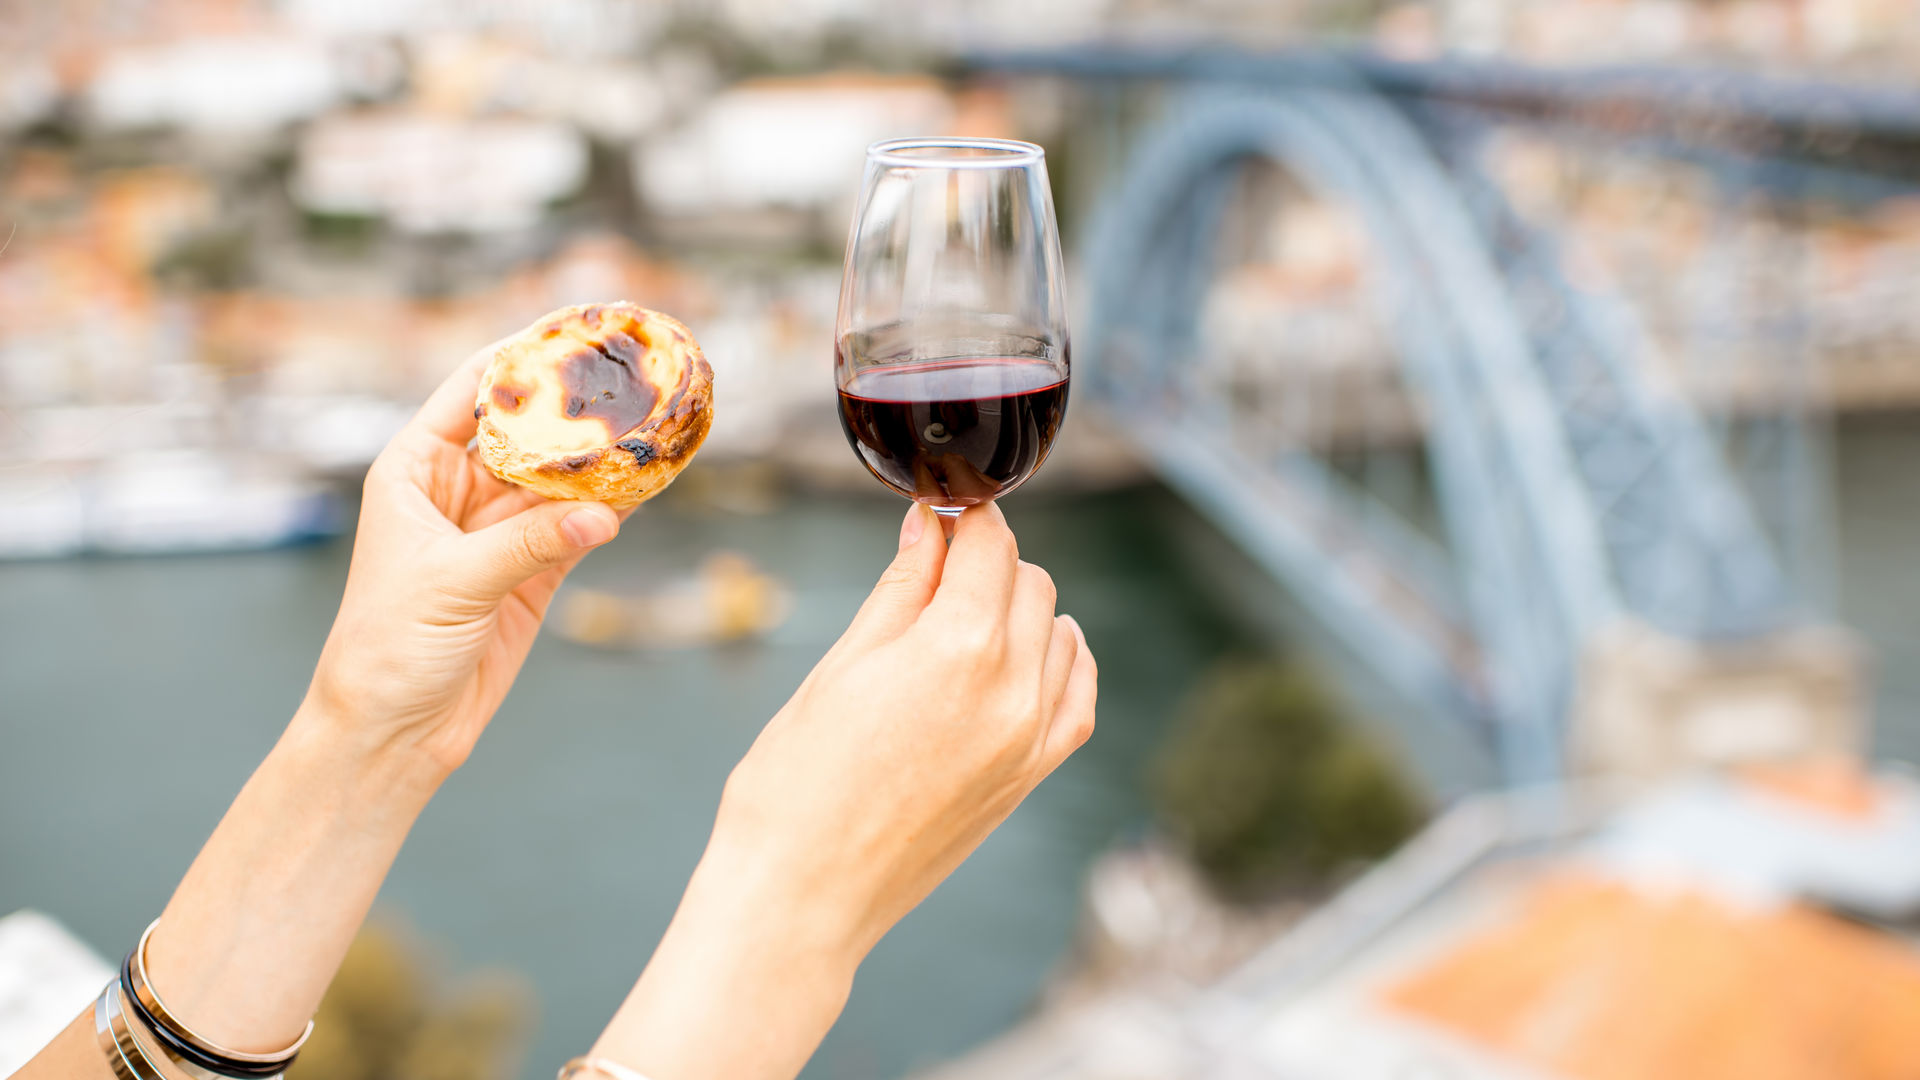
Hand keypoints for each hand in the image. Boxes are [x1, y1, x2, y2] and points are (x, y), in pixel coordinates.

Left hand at [304, 345, 623, 773]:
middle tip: (632, 370)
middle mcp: (457, 489)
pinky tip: (653, 480)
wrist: (393, 733)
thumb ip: (528, 545)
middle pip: (528, 428)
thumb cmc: (386, 649)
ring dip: (605, 455)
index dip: (522, 357)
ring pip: (562, 476)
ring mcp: (499, 530)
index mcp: (413, 469)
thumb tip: (602, 516)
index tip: (572, 326)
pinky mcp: (533, 572)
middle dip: (576, 403)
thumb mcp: (451, 585)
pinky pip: (582, 525)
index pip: (472, 390)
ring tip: (657, 419)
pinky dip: (616, 505)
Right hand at [713, 500, 1097, 956]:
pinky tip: (1019, 657)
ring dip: (1020, 609)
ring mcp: (1032, 738)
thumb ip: (901, 588)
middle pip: (1030, 582)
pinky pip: (1076, 694)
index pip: (991, 544)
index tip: (937, 508)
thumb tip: (928, 523)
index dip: (963, 514)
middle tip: (932, 565)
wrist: (803, 897)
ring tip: (958, 621)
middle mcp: (1012, 689)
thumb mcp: (841, 667)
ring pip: (1058, 631)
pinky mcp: (1034, 775)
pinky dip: (1058, 662)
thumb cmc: (797, 785)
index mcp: (958, 648)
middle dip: (986, 561)